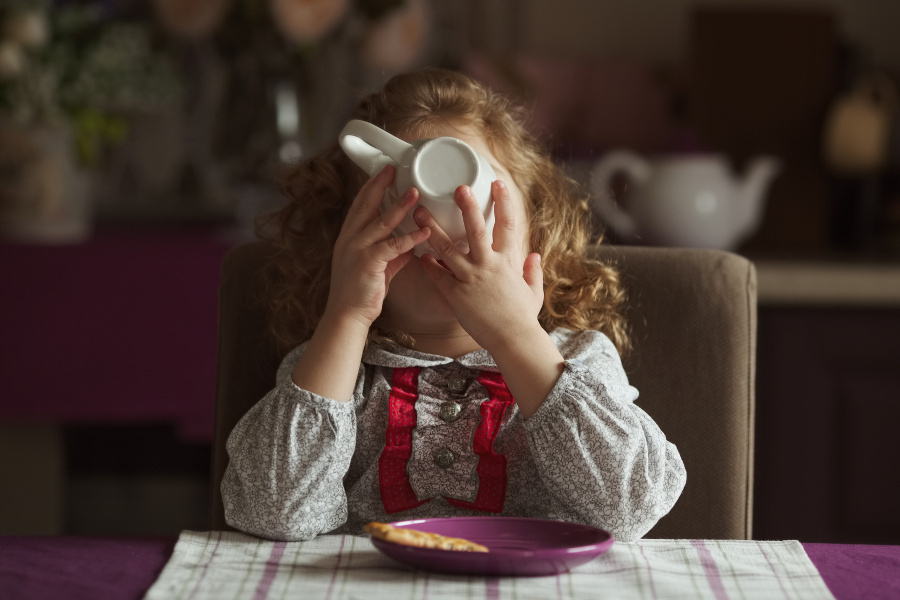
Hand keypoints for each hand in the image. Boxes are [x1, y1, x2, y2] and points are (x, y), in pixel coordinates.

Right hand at [325, 165, 430, 327]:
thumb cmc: (361, 292)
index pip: (359, 206)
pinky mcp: (368, 263)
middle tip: (393, 169)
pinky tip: (424, 232)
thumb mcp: (377, 268)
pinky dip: (410, 238)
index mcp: (349, 238)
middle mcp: (350, 239)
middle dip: (380, 186)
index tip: (383, 173)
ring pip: (381, 222)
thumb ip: (392, 255)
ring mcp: (357, 250)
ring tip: (415, 193)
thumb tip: (409, 247)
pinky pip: (393, 246)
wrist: (347, 315)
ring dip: (400, 206)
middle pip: (366, 206)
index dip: (371, 188)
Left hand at [414, 179, 543, 352]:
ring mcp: (471, 279)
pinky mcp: (456, 295)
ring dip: (433, 230)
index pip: (508, 223)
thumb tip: (534, 256)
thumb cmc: (522, 318)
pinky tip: (419, 254)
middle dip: (466, 206)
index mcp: (509, 260)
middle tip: (456, 187)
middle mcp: (489, 265)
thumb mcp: (534, 292)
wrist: (513, 340)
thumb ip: (533, 271)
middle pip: (476, 229)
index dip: (503, 201)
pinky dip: (428, 265)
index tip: (496, 182)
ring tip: (420, 214)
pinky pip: (438, 276)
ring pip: (448, 248)